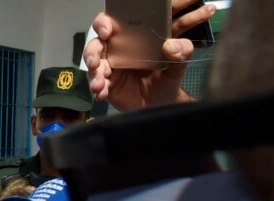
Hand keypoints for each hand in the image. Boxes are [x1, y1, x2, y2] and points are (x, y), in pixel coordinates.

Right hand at [83, 0, 214, 110]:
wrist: (160, 106)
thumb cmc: (166, 81)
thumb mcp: (177, 68)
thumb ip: (181, 55)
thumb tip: (173, 44)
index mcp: (136, 37)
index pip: (118, 21)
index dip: (107, 22)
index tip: (107, 30)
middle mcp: (120, 46)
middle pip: (100, 36)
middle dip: (93, 47)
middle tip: (95, 58)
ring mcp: (111, 63)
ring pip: (93, 57)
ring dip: (93, 67)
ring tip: (98, 82)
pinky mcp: (105, 81)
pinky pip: (95, 80)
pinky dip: (96, 85)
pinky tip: (100, 92)